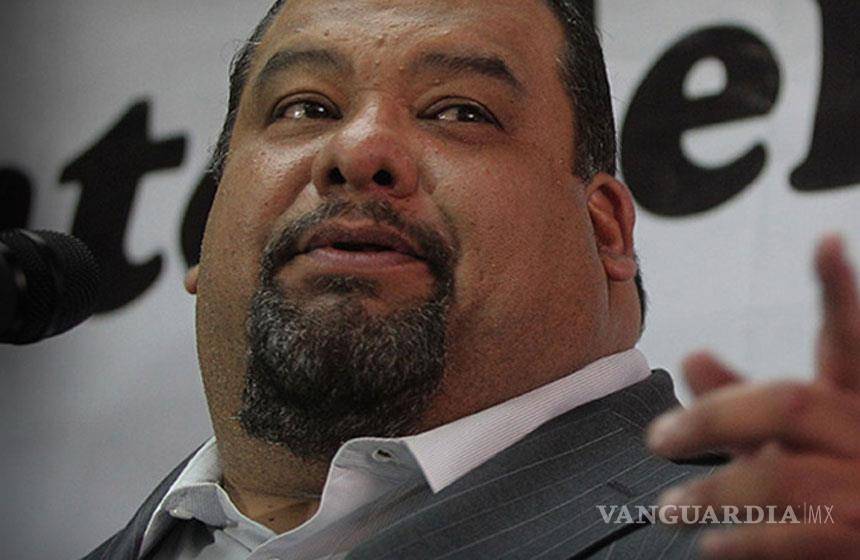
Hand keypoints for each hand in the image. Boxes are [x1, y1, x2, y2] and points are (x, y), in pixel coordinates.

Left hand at [646, 235, 859, 558]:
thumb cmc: (836, 488)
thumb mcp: (793, 441)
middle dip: (713, 418)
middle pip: (788, 402)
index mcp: (857, 402)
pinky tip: (711, 544)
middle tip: (658, 440)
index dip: (841, 292)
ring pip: (781, 474)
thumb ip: (745, 400)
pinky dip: (742, 541)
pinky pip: (793, 539)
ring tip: (669, 509)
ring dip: (712, 491)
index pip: (849, 339)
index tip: (827, 243)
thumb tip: (692, 356)